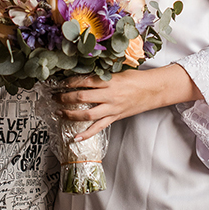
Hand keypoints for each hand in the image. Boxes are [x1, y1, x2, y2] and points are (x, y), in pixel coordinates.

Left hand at [56, 66, 196, 140]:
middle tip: (54, 97)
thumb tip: (84, 74)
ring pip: (87, 114)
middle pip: (82, 97)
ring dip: (71, 114)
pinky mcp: (115, 117)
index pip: (84, 81)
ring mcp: (112, 108)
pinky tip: (76, 137)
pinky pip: (98, 127)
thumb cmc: (136, 79)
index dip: (69, 82)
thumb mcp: (118, 71)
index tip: (59, 82)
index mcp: (109, 81)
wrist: (153, 90)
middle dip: (65, 97)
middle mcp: (109, 95)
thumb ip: (102, 74)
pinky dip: (86, 134)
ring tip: (59, 113)